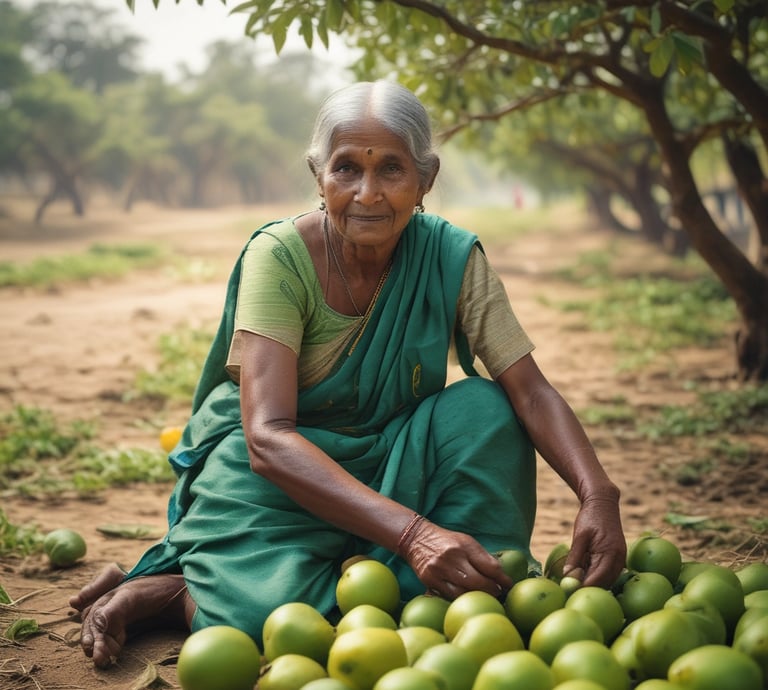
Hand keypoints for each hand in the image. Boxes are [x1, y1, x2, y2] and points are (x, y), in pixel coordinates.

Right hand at [398, 517, 512, 598]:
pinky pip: (449, 596)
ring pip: (464, 593)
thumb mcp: (466, 541)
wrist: (416, 538)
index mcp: (464, 546)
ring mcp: (439, 570)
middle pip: (478, 582)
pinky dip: (460, 599)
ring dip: (477, 597)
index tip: (509, 585)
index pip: (489, 566)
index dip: (502, 579)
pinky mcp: (429, 581)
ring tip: (485, 598)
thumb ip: (482, 557)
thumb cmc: (446, 541)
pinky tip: (467, 599)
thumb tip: (500, 575)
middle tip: (498, 594)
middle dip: (492, 591)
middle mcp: (451, 558)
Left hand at [564, 495, 625, 587]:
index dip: (582, 587)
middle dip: (587, 588)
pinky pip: (608, 573)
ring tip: (574, 582)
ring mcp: (620, 559)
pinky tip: (583, 573)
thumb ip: (575, 557)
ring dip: (592, 582)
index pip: (597, 579)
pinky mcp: (618, 558)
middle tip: (569, 590)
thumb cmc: (590, 517)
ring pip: (607, 580)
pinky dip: (596, 575)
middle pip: (604, 583)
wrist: (603, 503)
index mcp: (610, 553)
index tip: (568, 592)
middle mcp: (619, 559)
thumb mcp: (579, 536)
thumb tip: (568, 577)